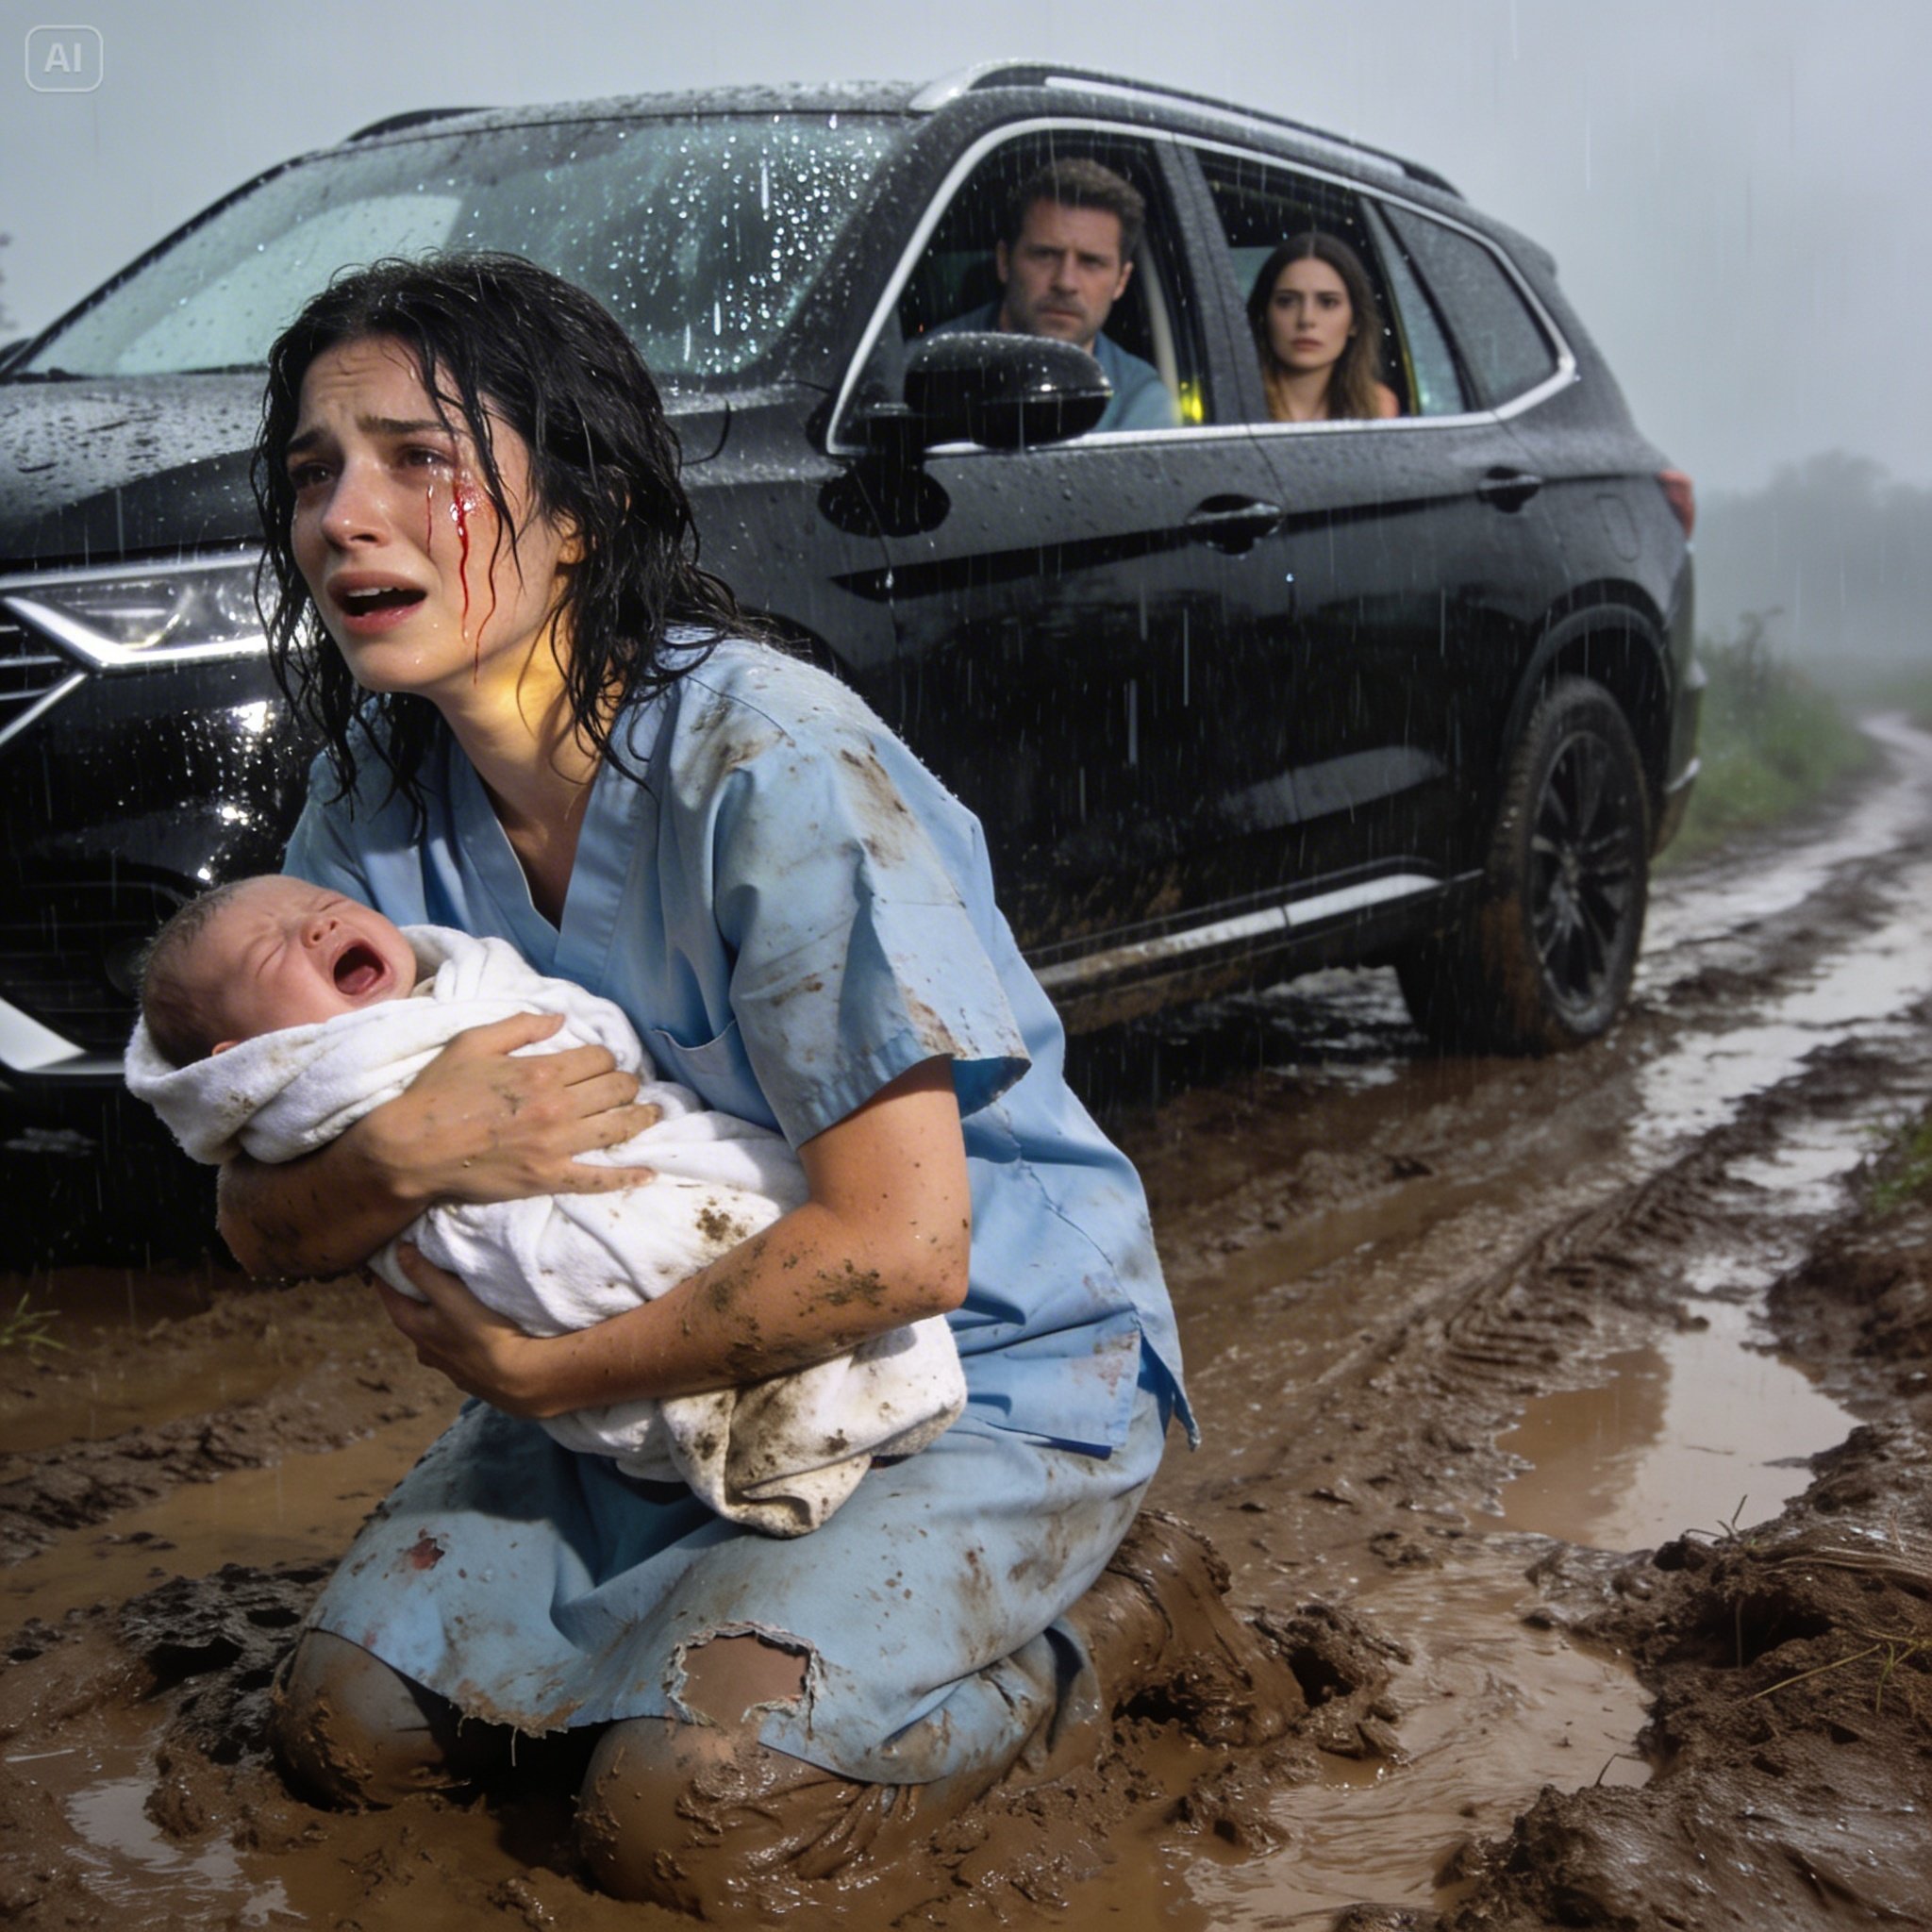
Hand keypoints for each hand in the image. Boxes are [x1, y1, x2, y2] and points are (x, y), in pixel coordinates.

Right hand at [359, 1011, 659, 1209]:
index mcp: (541, 1071)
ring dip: (641, 1118)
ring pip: (618, 1128)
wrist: (411, 1148)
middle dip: (627, 1084)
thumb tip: (561, 1018)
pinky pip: (598, 1180)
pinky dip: (627, 1177)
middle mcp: (557, 1107)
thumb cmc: (438, 1092)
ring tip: (652, 1114)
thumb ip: (521, 1026)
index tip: (600, 1063)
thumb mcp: (473, 1042)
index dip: (605, 1057)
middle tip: (626, 1086)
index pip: (599, 1058)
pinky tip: (649, 1173)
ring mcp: (556, 1146)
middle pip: (616, 1090)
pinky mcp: (549, 1178)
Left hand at [378, 1243, 562, 1415]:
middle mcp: (421, 1346)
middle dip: (413, 1288)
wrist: (516, 1376)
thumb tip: (398, 1250)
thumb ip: (423, 1273)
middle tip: (421, 1262)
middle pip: (408, 1310)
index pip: (387, 1291)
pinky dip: (453, 1328)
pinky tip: (468, 1325)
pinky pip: (451, 1342)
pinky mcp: (463, 1369)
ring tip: (448, 1293)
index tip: (391, 1248)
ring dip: (435, 1311)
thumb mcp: (450, 1296)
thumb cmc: (482, 1332)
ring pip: (430, 1328)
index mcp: (411, 1325)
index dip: (388, 1269)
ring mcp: (442, 1361)